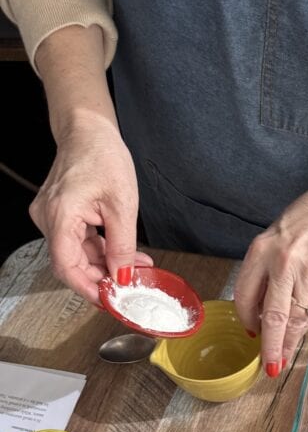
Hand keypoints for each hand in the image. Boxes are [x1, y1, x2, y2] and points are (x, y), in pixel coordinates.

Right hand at [29, 114, 151, 304]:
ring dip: (106, 265)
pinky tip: (124, 254)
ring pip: (78, 255)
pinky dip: (101, 251)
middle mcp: (49, 218)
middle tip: (129, 287)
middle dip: (102, 278)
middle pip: (71, 264)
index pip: (66, 267)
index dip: (87, 289)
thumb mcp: (122, 206)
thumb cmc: (102, 155)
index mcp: (60, 215)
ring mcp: (52, 216)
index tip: (109, 301)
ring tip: (135, 268)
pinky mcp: (61, 215)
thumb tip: (122, 276)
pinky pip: (79, 242)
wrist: (88, 130)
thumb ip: (122, 246)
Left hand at [233, 186, 307, 375]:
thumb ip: (263, 274)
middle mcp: (282, 265)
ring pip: (295, 320)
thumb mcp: (272, 242)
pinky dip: (305, 327)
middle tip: (269, 367)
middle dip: (270, 347)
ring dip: (289, 342)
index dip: (247, 321)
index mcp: (261, 251)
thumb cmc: (304, 223)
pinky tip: (300, 333)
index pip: (245, 297)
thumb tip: (259, 314)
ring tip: (283, 357)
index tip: (250, 334)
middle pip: (272, 317)